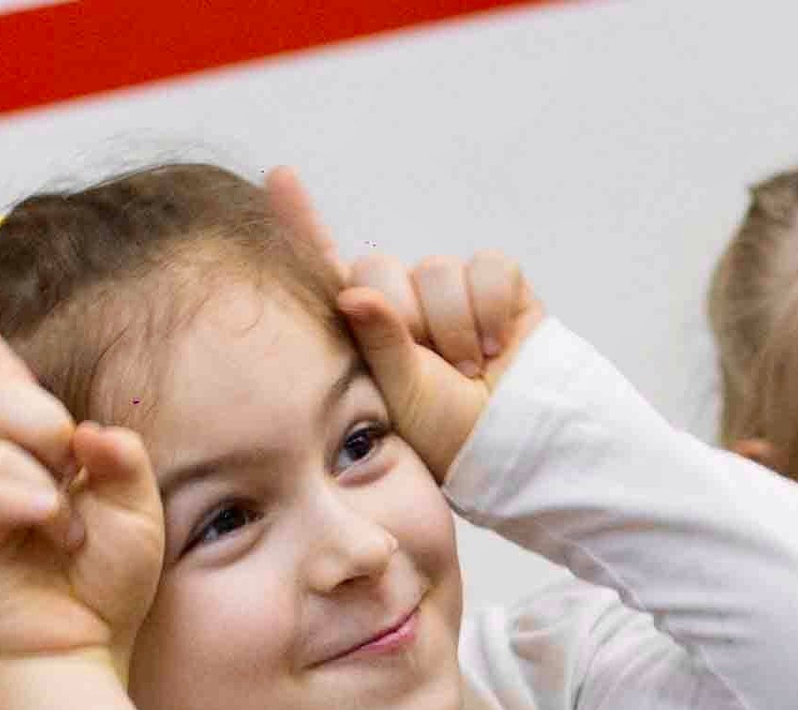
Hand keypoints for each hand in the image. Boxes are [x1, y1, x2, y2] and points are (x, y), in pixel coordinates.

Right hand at [0, 281, 164, 673]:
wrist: (87, 646)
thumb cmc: (110, 584)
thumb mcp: (140, 510)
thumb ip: (121, 458)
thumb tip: (84, 431)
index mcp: (37, 453)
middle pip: (6, 395)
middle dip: (48, 423)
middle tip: (76, 470)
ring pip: (1, 447)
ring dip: (52, 491)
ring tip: (69, 536)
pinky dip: (24, 504)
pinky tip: (50, 531)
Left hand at [265, 167, 546, 480]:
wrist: (516, 445)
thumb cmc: (450, 433)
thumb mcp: (401, 396)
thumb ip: (377, 341)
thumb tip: (353, 294)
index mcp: (366, 330)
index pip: (326, 268)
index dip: (302, 221)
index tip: (281, 177)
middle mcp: (404, 303)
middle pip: (383, 270)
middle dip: (408, 320)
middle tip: (433, 368)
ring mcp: (451, 292)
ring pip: (438, 270)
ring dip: (456, 326)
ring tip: (469, 371)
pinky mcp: (498, 285)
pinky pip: (489, 267)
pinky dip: (493, 308)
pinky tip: (496, 347)